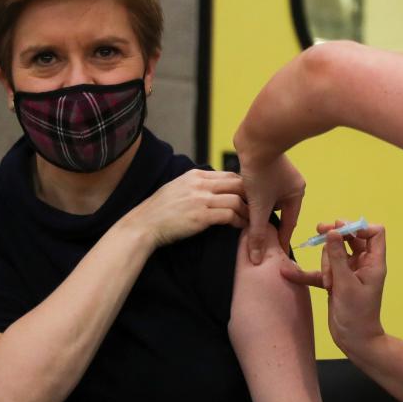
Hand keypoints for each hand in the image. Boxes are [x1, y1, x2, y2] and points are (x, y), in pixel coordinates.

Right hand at [125, 169, 247, 248]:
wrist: (144, 225)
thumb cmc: (161, 210)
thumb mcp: (178, 188)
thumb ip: (197, 185)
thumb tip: (216, 187)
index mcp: (194, 175)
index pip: (228, 174)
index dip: (243, 185)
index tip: (250, 196)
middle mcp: (199, 184)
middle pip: (237, 183)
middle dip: (251, 195)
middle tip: (259, 206)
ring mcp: (200, 199)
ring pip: (236, 199)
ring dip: (248, 211)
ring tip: (253, 219)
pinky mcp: (201, 216)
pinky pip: (229, 215)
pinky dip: (239, 221)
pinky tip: (241, 226)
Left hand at [238, 152, 304, 263]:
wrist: (255, 138)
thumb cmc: (261, 171)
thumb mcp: (259, 205)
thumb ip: (257, 232)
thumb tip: (257, 258)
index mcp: (296, 194)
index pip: (289, 224)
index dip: (282, 240)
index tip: (278, 255)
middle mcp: (290, 185)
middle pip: (277, 212)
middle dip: (267, 224)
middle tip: (258, 240)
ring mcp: (278, 175)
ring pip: (268, 200)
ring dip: (258, 209)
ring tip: (246, 222)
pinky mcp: (266, 168)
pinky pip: (261, 189)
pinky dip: (253, 197)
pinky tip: (242, 202)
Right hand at [282, 221, 386, 353]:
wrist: (354, 340)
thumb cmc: (357, 313)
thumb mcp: (346, 283)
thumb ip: (338, 256)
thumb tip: (333, 231)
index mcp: (373, 262)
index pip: (374, 233)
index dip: (359, 227)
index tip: (340, 229)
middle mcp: (362, 264)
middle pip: (349, 239)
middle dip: (334, 238)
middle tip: (318, 230)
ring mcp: (348, 273)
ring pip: (333, 254)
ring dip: (325, 264)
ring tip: (327, 283)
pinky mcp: (335, 283)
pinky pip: (320, 272)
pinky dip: (307, 274)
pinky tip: (288, 273)